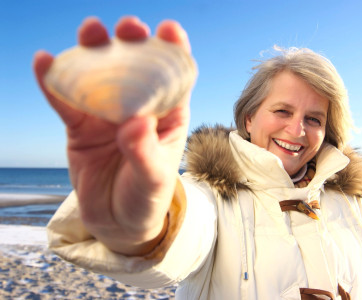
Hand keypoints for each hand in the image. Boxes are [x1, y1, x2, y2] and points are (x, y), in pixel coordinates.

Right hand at [33, 16, 191, 254]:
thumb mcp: (154, 179)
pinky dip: (54, 83)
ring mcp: (107, 114)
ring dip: (93, 51)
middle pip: (135, 68)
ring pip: (98, 76)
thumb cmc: (146, 197)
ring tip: (91, 31)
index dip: (173, 51)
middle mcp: (137, 107)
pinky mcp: (79, 126)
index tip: (170, 30)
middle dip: (132, 43)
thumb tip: (135, 123)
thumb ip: (145, 153)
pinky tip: (45, 62)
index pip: (174, 78)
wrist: (118, 221)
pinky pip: (65, 101)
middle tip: (129, 27)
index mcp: (167, 116)